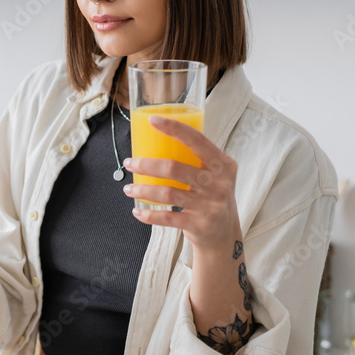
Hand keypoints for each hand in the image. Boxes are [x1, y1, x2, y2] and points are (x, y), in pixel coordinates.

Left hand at [121, 115, 241, 254]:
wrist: (225, 233)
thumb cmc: (212, 196)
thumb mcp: (215, 174)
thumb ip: (196, 158)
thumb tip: (157, 138)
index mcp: (222, 165)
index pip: (197, 140)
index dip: (174, 128)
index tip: (152, 120)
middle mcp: (218, 184)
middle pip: (174, 168)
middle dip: (146, 164)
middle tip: (129, 163)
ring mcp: (209, 206)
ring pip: (168, 194)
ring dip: (143, 190)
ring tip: (128, 188)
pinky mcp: (199, 225)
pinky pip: (168, 218)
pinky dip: (149, 215)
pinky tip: (137, 211)